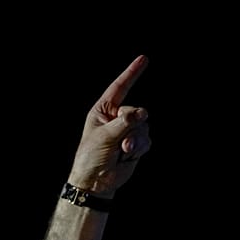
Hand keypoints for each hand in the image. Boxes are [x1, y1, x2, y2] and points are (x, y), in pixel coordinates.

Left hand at [68, 55, 150, 196]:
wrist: (96, 181)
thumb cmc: (92, 156)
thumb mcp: (105, 136)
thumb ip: (124, 122)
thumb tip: (143, 113)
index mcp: (103, 111)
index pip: (119, 88)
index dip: (131, 73)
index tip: (143, 59)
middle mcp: (116, 118)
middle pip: (136, 111)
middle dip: (131, 127)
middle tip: (120, 143)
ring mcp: (128, 131)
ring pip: (144, 127)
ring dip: (135, 141)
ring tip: (122, 152)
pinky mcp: (136, 144)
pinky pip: (147, 140)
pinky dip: (139, 149)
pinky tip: (127, 157)